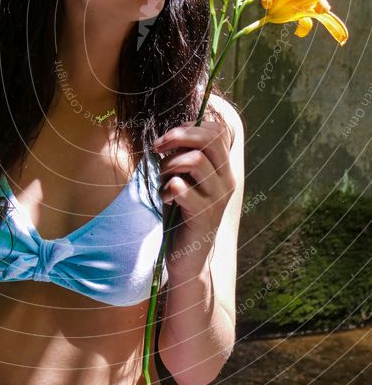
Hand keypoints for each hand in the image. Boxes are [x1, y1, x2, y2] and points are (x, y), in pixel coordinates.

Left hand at [152, 117, 235, 272]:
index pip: (219, 131)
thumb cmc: (181, 214)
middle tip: (158, 146)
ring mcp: (217, 198)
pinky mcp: (203, 215)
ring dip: (169, 165)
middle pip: (210, 138)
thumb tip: (169, 134)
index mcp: (224, 169)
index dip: (191, 126)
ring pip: (195, 161)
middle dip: (178, 135)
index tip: (170, 137)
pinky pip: (181, 187)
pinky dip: (166, 188)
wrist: (187, 258)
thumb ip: (182, 157)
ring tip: (163, 179)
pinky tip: (165, 198)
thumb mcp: (185, 179)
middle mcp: (227, 181)